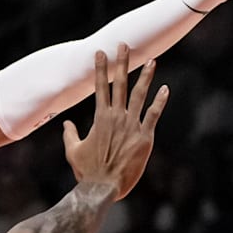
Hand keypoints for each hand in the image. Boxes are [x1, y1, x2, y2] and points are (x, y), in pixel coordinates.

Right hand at [61, 44, 166, 199]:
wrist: (102, 187)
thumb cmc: (87, 171)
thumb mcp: (73, 151)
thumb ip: (69, 134)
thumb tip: (66, 124)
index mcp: (100, 118)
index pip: (100, 87)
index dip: (100, 68)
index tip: (100, 52)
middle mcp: (116, 117)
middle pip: (119, 84)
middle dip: (121, 63)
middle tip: (124, 45)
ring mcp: (131, 126)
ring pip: (139, 95)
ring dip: (145, 76)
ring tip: (151, 60)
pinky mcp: (145, 137)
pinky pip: (153, 114)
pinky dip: (160, 101)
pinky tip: (165, 89)